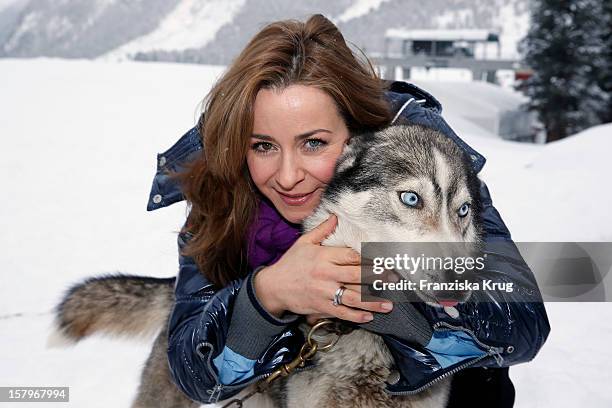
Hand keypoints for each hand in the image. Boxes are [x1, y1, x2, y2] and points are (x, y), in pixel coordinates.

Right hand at [254, 213, 393, 323]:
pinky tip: (369, 316)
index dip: (370, 258)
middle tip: (394, 280)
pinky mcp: (321, 307)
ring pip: (353, 297)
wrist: (273, 287)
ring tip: (389, 304)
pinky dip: (356, 315)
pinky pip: (342, 312)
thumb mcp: (304, 242)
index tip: (385, 260)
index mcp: (323, 256)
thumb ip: (322, 230)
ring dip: (373, 301)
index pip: (351, 256)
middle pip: (356, 275)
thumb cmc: (290, 263)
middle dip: (377, 278)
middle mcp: (325, 274)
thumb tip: (336, 216)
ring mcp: (324, 292)